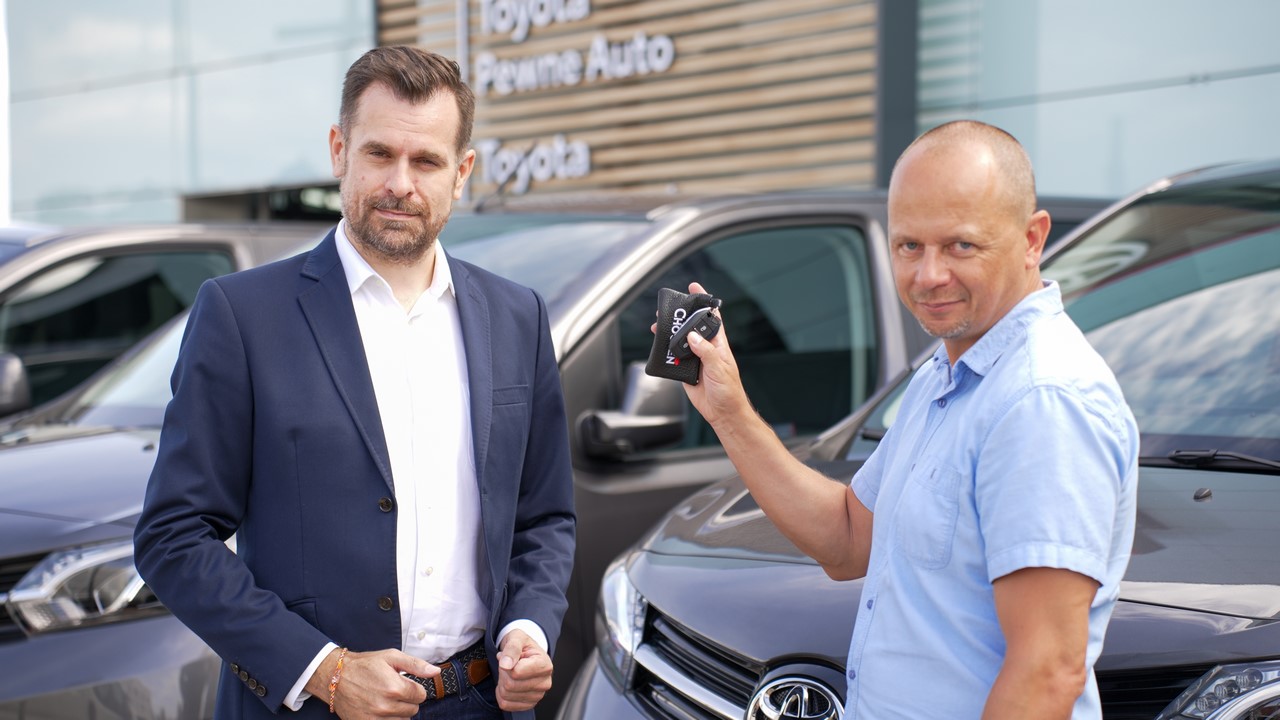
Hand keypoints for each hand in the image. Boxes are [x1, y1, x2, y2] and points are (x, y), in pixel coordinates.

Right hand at [309, 647, 435, 718]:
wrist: (335, 677)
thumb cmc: (364, 665)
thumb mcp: (391, 657)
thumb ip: (416, 665)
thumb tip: (435, 671)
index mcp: (394, 687)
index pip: (421, 695)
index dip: (414, 688)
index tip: (404, 683)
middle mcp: (386, 706)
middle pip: (413, 709)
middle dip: (407, 700)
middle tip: (394, 690)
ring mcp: (375, 718)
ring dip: (398, 711)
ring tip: (386, 699)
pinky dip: (388, 719)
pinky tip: (380, 709)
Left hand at [496, 629, 553, 711]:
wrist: (526, 653)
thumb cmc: (522, 645)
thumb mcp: (517, 638)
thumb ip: (512, 649)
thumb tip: (506, 665)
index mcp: (545, 665)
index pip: (517, 672)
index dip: (506, 664)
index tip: (509, 656)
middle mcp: (545, 683)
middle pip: (511, 685)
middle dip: (503, 673)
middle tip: (507, 664)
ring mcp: (538, 696)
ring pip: (506, 695)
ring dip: (501, 683)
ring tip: (509, 673)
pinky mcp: (529, 704)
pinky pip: (505, 704)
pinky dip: (500, 694)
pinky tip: (507, 684)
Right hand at [659, 282, 751, 428]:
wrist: (722, 413)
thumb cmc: (729, 390)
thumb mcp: (719, 368)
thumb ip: (706, 351)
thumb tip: (692, 336)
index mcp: (717, 343)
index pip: (711, 316)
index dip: (703, 301)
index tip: (694, 287)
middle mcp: (705, 348)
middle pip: (690, 326)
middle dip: (679, 316)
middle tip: (667, 309)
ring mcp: (695, 359)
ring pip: (679, 341)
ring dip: (669, 334)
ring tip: (657, 326)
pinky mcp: (685, 371)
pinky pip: (673, 359)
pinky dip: (664, 353)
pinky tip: (659, 348)